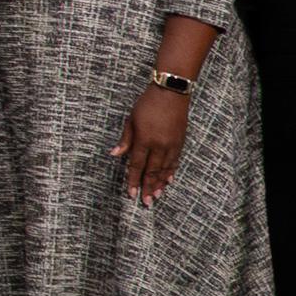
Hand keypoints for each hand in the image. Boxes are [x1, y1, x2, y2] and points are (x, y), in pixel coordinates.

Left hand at [119, 82, 187, 203]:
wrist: (171, 92)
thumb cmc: (147, 104)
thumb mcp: (131, 119)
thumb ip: (125, 140)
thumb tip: (115, 155)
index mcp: (144, 140)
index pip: (136, 165)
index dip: (133, 180)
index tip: (131, 193)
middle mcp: (159, 145)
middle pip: (152, 171)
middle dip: (148, 188)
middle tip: (147, 202)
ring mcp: (172, 144)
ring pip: (165, 169)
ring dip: (161, 184)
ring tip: (157, 196)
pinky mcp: (180, 142)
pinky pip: (175, 161)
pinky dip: (171, 172)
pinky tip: (169, 180)